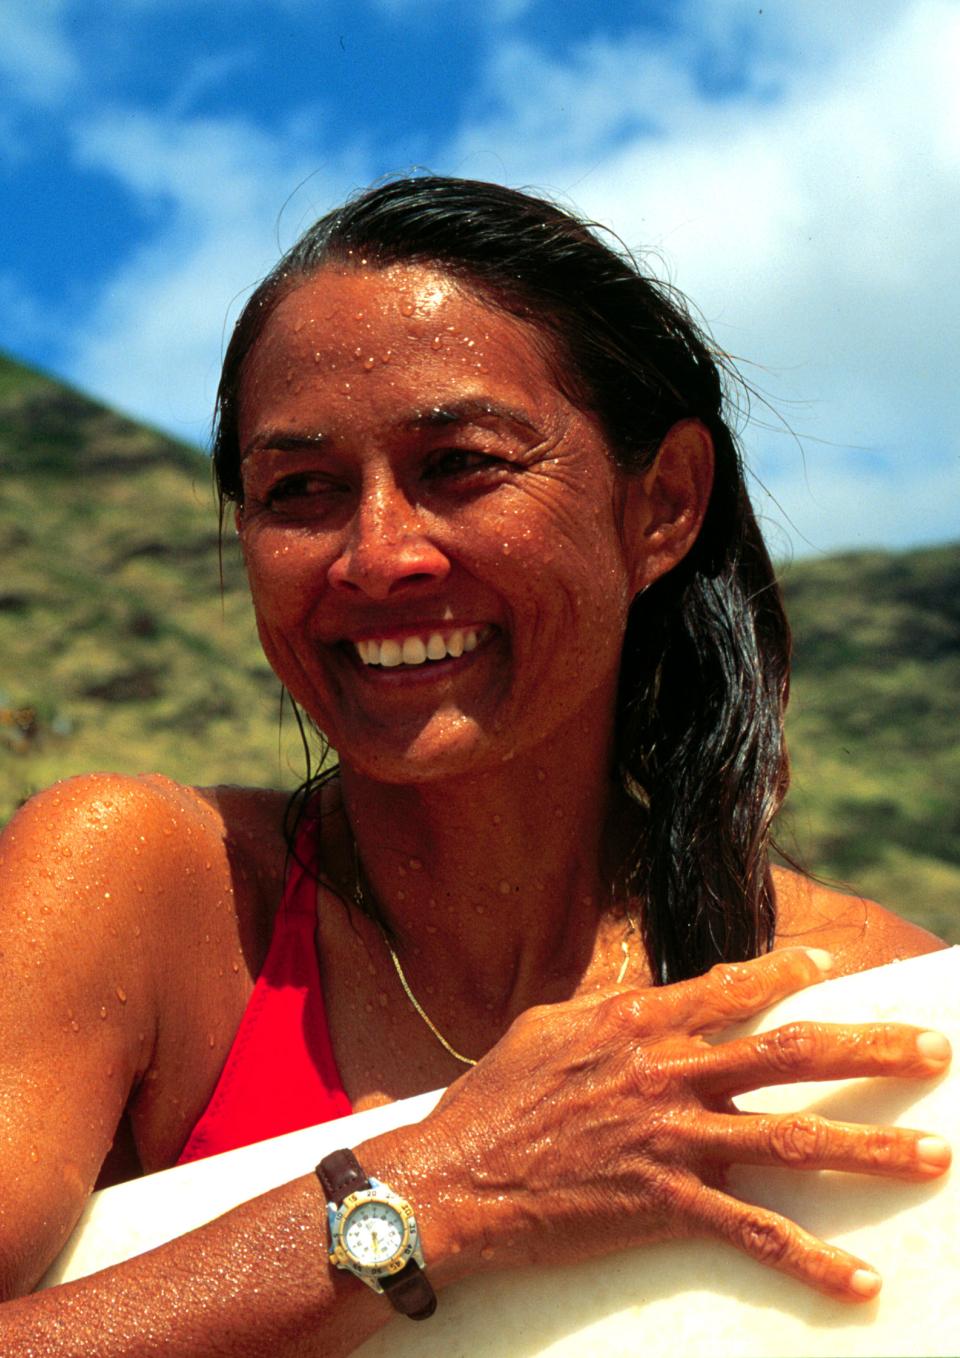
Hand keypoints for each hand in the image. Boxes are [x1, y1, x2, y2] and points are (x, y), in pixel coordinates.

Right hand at [413, 947, 950, 1300]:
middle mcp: (665, 1070)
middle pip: (790, 1054)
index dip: (788, 972)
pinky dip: (810, 1258)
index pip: (731, 987)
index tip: (833, 967)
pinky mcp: (665, 1203)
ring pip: (792, 1138)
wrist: (456, 1177)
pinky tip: (858, 1279)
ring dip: (871, 1148)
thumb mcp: (547, 1028)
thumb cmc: (493, 1099)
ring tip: (933, 1157)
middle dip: (871, 1051)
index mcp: (636, 1020)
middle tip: (935, 1052)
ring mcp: (671, 1138)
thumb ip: (608, 1012)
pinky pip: (753, 1232)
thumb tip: (648, 1003)